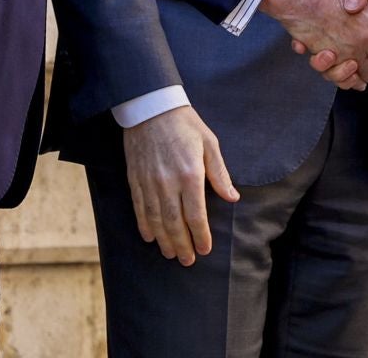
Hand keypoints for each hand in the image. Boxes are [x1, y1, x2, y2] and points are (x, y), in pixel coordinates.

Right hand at [122, 105, 239, 266]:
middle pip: (174, 223)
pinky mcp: (135, 178)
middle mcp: (168, 182)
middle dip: (182, 244)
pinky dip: (143, 225)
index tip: (205, 249)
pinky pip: (139, 207)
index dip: (201, 236)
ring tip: (171, 254)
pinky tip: (149, 237)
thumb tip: (232, 197)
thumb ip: (219, 173)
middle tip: (188, 260)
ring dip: (163, 240)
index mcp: (190, 174)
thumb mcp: (209, 144)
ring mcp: (149, 182)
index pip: (196, 215)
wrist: (151, 107)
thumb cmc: (185, 124)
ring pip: (155, 219)